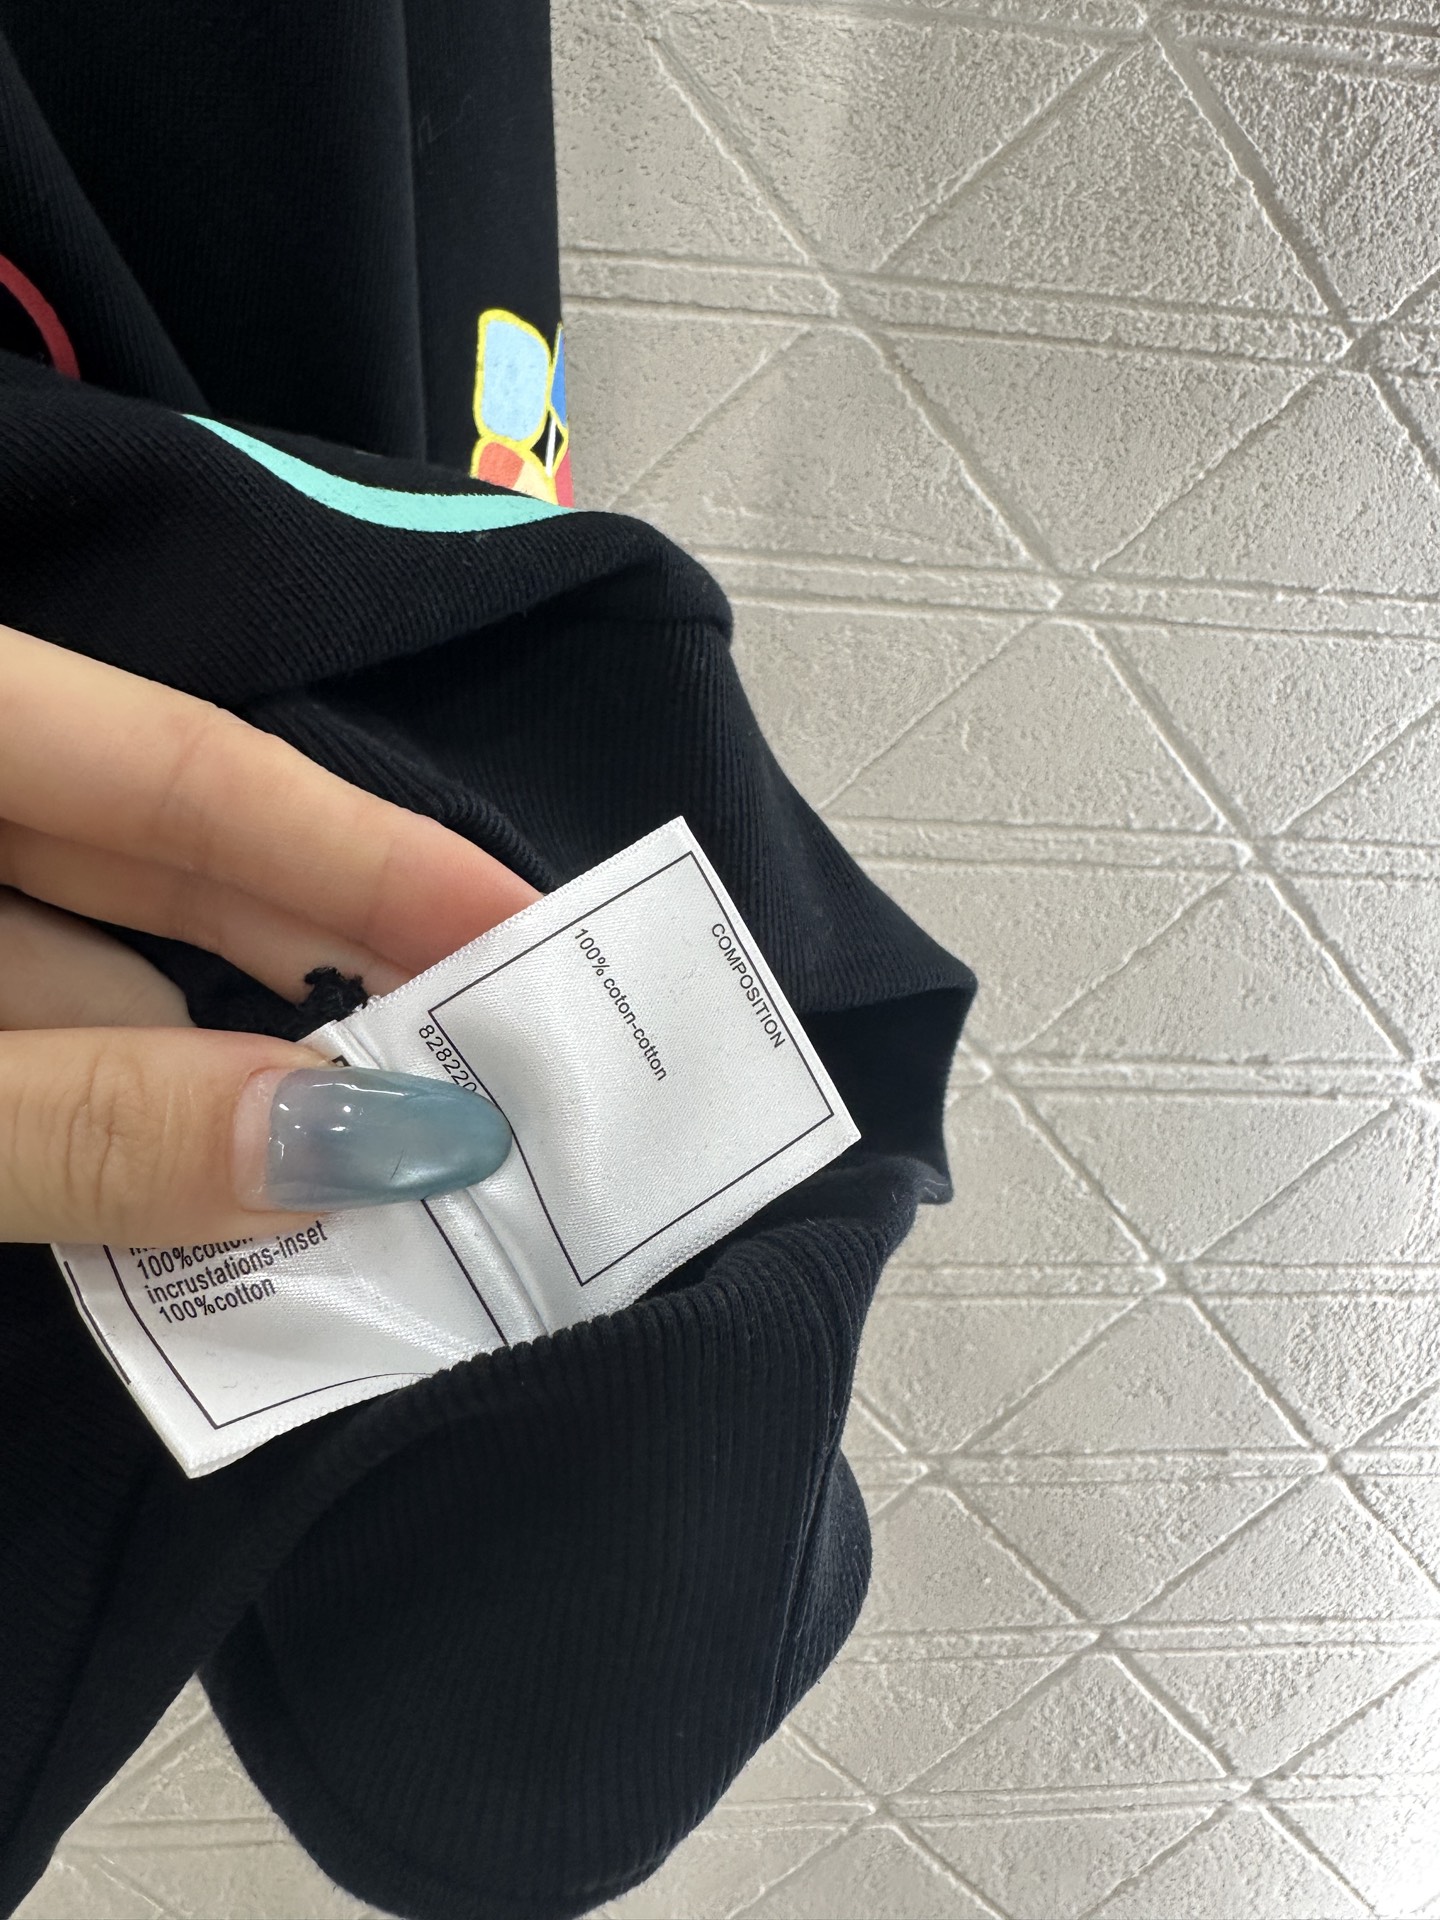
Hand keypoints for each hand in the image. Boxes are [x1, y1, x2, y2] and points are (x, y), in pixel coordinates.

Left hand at [0, 621, 537, 1244]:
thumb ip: (90, 1124)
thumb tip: (370, 1147)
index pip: (186, 767)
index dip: (370, 852)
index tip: (535, 933)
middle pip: (169, 862)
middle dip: (336, 973)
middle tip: (504, 1070)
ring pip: (99, 971)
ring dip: (236, 1081)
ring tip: (409, 1172)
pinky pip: (39, 1044)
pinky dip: (128, 1118)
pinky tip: (241, 1194)